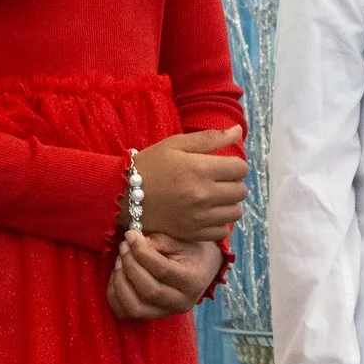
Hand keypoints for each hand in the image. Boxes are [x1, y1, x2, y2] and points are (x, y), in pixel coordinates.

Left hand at [106, 232, 222, 319]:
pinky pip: (125, 313)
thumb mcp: (181, 240)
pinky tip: (117, 276)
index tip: (130, 235)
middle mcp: (181, 302)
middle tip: (123, 246)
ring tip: (119, 261)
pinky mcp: (152, 316)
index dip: (142, 252)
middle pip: (148, 290)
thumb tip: (134, 241)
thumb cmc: (191, 250)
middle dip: (130, 266)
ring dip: (120, 283)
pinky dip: (115, 296)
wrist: (202, 268)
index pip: (162, 270)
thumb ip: (159, 241)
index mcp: (192, 281)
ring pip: (135, 307)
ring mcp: (166, 313)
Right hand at [134, 127, 246, 242]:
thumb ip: (210, 138)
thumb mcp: (177, 144)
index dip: (235, 165)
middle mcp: (203, 194)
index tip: (223, 165)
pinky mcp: (192, 233)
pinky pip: (222, 231)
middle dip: (233, 183)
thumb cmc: (150, 165)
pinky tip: (207, 213)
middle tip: (218, 180)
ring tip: (214, 197)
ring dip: (229, 203)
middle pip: (241, 191)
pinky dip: (219, 222)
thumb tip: (238, 131)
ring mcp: (199, 217)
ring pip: (235, 212)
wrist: (123, 195)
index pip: (240, 168)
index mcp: (200, 169)